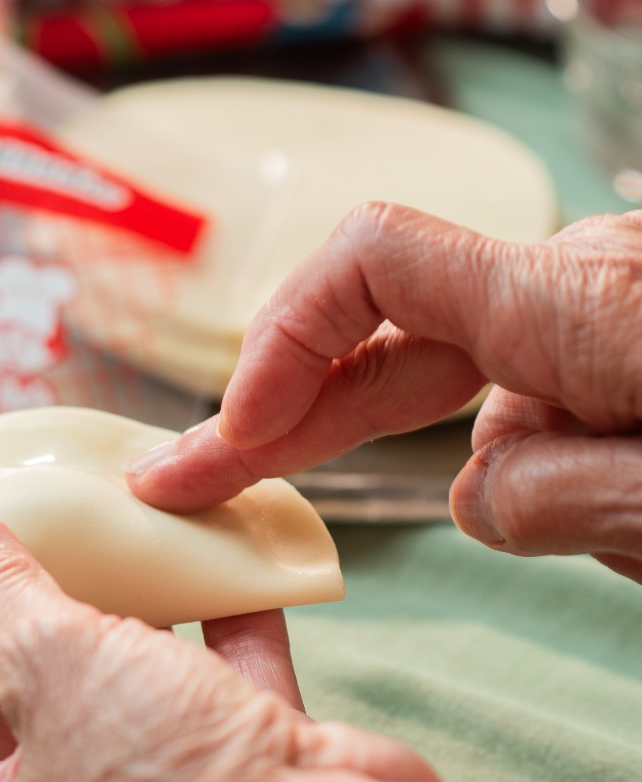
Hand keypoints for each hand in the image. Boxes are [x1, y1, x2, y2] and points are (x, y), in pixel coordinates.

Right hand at [126, 204, 641, 582]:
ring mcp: (598, 301)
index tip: (239, 442)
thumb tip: (475, 495)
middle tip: (184, 485)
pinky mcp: (620, 332)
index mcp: (573, 303)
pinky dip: (558, 472)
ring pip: (478, 390)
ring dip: (512, 478)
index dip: (278, 344)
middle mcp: (573, 279)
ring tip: (620, 520)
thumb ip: (543, 501)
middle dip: (287, 416)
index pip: (368, 261)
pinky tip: (628, 505)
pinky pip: (539, 401)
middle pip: (380, 328)